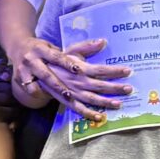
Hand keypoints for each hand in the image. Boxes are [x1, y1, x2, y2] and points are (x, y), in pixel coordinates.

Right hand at [13, 35, 131, 116]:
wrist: (29, 65)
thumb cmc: (52, 56)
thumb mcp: (69, 50)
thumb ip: (86, 47)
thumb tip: (103, 41)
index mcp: (76, 65)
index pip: (99, 68)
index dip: (114, 70)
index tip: (128, 70)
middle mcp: (74, 79)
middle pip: (97, 84)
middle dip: (114, 87)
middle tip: (130, 89)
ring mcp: (68, 90)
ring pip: (89, 98)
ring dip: (104, 102)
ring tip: (119, 104)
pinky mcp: (62, 98)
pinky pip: (76, 108)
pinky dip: (87, 113)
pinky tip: (100, 117)